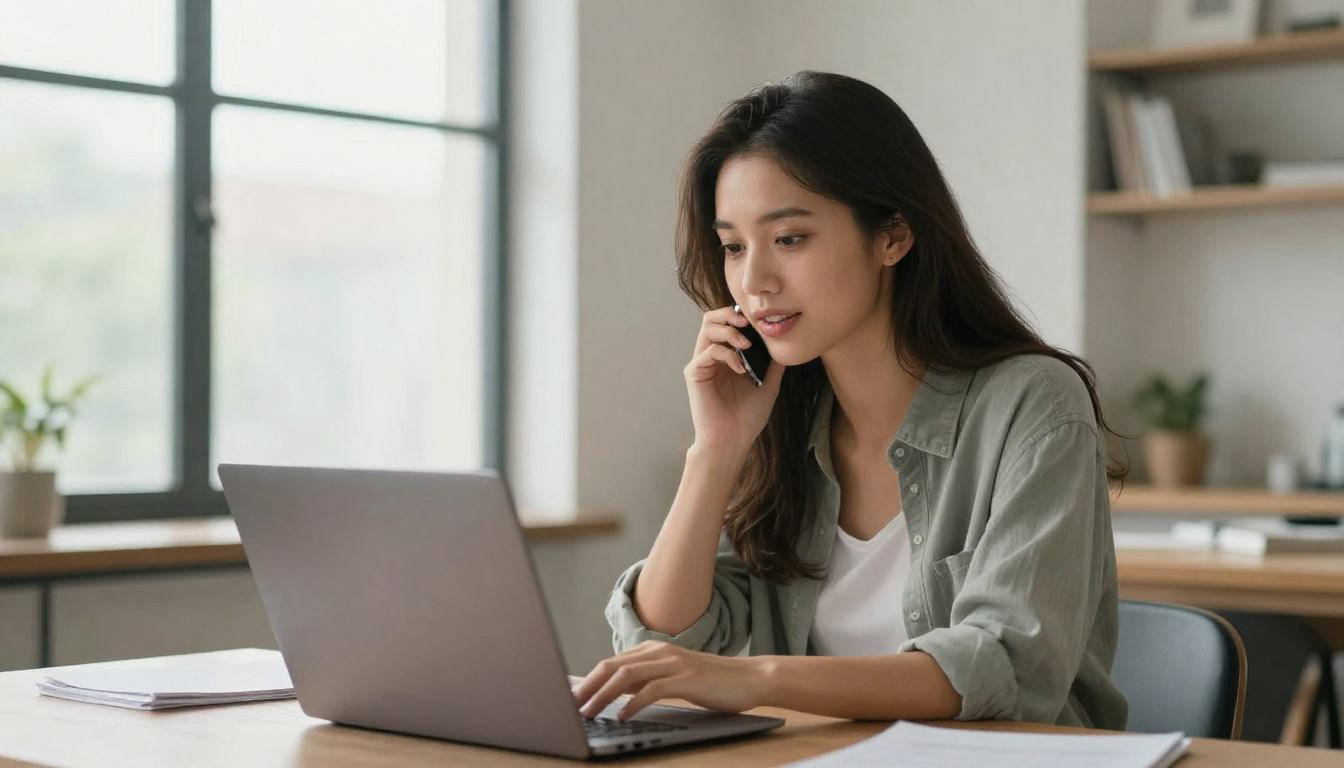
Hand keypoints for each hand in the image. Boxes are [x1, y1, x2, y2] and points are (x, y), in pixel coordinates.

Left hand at [572, 641, 769, 720]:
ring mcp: (674, 664)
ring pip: (627, 676)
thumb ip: (648, 681)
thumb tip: (618, 693)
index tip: (573, 697)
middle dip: (588, 686)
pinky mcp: (687, 679)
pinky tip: (622, 716)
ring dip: (603, 695)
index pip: (612, 663)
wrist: (751, 677)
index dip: (589, 680)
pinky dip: (633, 704)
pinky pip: (652, 690)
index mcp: (655, 649)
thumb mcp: (675, 677)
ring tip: (588, 712)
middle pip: (613, 666)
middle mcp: (661, 652)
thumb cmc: (713, 682)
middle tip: (571, 705)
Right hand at [685, 306, 784, 455]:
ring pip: (707, 328)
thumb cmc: (747, 418)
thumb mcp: (768, 385)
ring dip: (729, 331)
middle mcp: (711, 357)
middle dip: (730, 314)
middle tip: (747, 323)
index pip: (727, 324)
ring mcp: (702, 364)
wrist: (732, 441)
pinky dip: (727, 354)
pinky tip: (741, 368)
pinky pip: (708, 352)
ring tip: (746, 344)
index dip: (740, 317)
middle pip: (711, 319)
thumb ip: (772, 364)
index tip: (759, 321)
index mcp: (727, 358)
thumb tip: (782, 344)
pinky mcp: (695, 374)